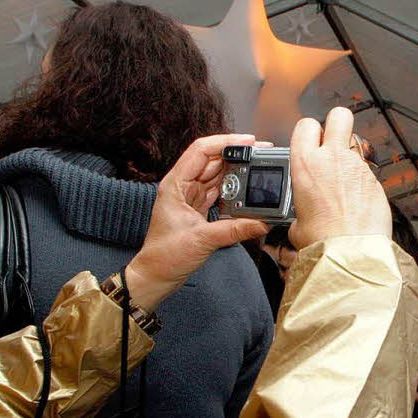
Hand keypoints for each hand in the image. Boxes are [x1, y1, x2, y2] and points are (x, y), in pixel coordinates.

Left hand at [126, 134, 268, 311]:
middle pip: (213, 159)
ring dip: (237, 171)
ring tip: (259, 168)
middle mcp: (183, 185)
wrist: (156, 276)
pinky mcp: (198, 207)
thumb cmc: (164, 256)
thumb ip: (234, 229)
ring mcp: (191, 196)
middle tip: (261, 154)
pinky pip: (219, 190)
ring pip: (218, 174)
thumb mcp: (202, 240)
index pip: (201, 150)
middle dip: (237, 154)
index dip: (226, 142)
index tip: (249, 141)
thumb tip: (261, 223)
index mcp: (175, 184)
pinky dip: (234, 188)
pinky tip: (248, 189)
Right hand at [287, 107, 391, 248]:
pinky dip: (362, 182)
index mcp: (305, 165)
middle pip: (339, 116)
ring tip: (345, 182)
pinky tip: (357, 201)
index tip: (309, 143)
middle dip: (336, 123)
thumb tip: (302, 215)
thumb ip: (300, 208)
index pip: (306, 125)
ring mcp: (357, 167)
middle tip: (333, 139)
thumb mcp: (296, 222)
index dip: (308, 132)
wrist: (350, 253)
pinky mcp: (375, 180)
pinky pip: (367, 171)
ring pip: (355, 145)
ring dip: (349, 158)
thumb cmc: (323, 240)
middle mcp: (332, 159)